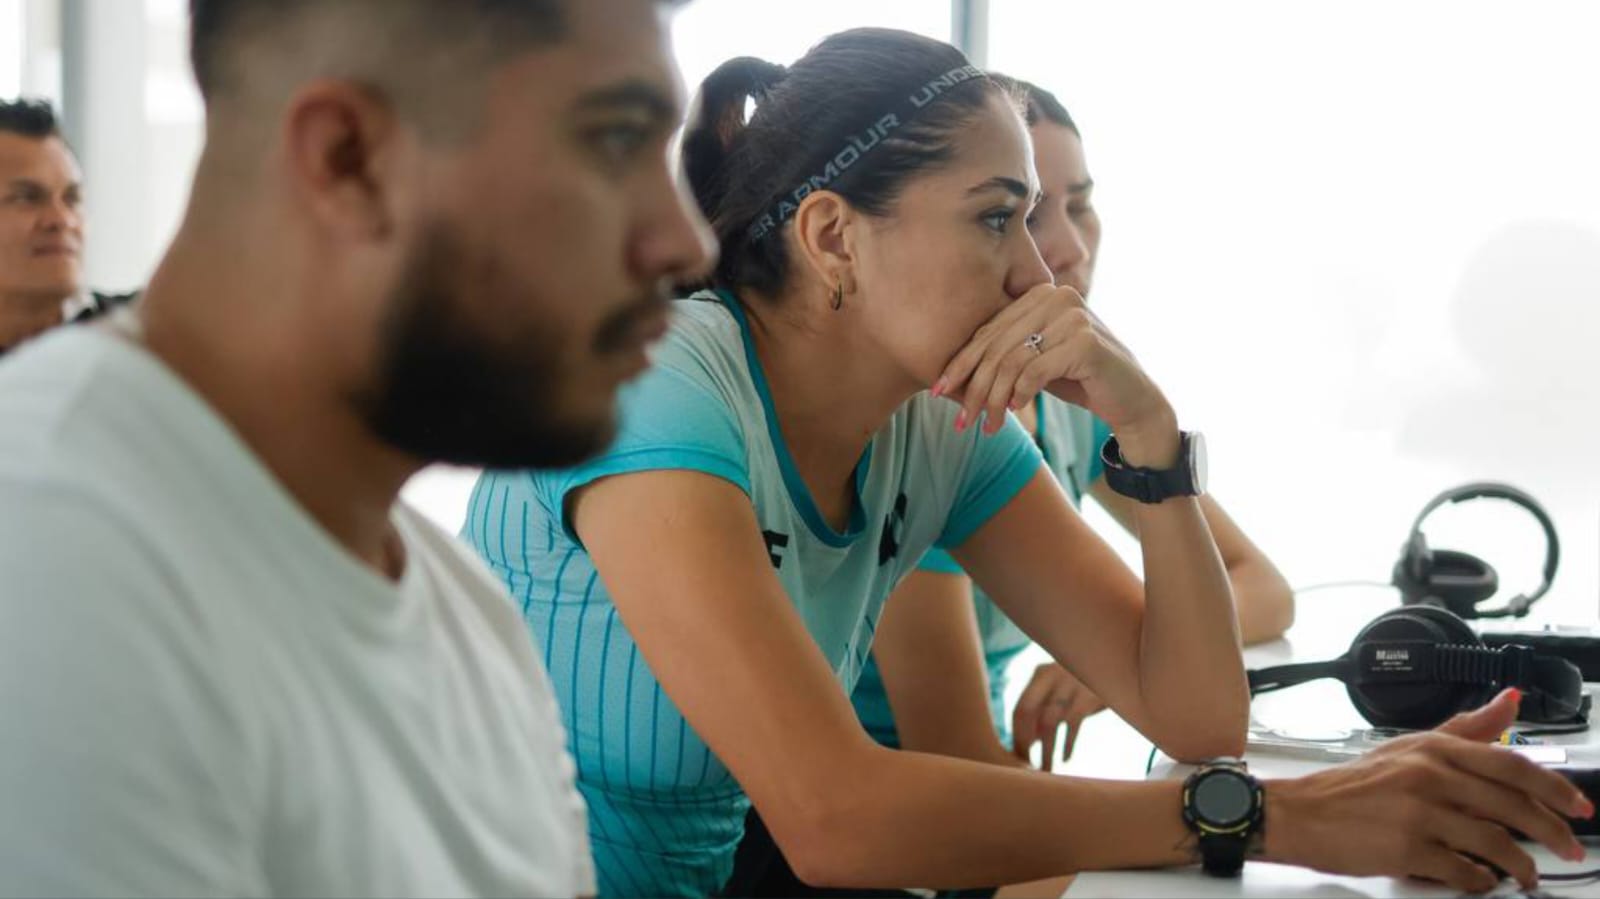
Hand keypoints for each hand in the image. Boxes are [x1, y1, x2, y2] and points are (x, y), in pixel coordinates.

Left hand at [933, 284, 1177, 466]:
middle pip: (997, 346)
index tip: (938, 391)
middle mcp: (1056, 296)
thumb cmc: (1080, 380)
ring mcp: (1073, 316)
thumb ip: (1004, 356)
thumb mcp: (1036, 362)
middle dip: (974, 388)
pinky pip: (1035, 372)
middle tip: (961, 421)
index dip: (961, 363)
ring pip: (1012, 362)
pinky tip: (1016, 411)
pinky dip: (1020, 394)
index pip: (989, 330)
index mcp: (1040, 293)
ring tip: (987, 426)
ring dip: (994, 400)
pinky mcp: (1085, 342)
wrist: (1133, 400)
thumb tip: (951, 374)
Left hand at [1011, 663, 1106, 771]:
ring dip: (1045, 750)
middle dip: (1023, 741)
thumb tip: (1026, 744)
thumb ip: (1044, 711)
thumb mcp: (1063, 692)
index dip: (1017, 735)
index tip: (1019, 757)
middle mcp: (1052, 675)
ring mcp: (1070, 683)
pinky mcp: (1090, 694)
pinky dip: (1067, 744)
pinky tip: (1065, 758)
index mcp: (1041, 674)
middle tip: (1027, 766)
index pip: (1020, 708)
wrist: (1125, 664)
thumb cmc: (1088, 685)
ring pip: (1048, 722)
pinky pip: (1072, 724)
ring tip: (1046, 769)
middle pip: (1026, 711)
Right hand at [1264, 689, 1592, 893]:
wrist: (1299, 814)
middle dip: (1552, 833)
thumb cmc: (1353, 786)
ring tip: (1527, 875)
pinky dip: (1480, 881)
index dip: (1554, 787)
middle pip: (1512, 805)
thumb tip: (1510, 700)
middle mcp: (1429, 775)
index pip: (1510, 763)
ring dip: (1521, 866)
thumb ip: (1465, 728)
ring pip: (1495, 842)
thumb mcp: (1409, 747)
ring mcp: (1418, 813)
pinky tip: (1480, 881)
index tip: (1578, 806)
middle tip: (1570, 850)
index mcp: (1433, 749)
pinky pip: (1463, 870)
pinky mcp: (1407, 848)